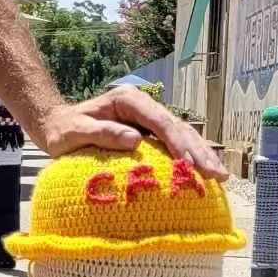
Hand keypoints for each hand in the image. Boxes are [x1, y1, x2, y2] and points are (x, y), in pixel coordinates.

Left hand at [35, 86, 228, 181]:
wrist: (57, 127)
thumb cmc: (63, 130)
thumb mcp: (74, 132)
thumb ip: (102, 134)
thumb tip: (136, 140)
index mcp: (128, 100)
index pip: (159, 120)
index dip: (177, 142)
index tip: (188, 164)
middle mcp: (142, 106)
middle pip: (177, 127)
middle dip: (198, 151)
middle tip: (215, 175)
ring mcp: (148, 119)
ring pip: (182, 135)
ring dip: (201, 155)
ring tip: (220, 176)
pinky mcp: (149, 133)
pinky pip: (175, 145)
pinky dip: (191, 159)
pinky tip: (206, 174)